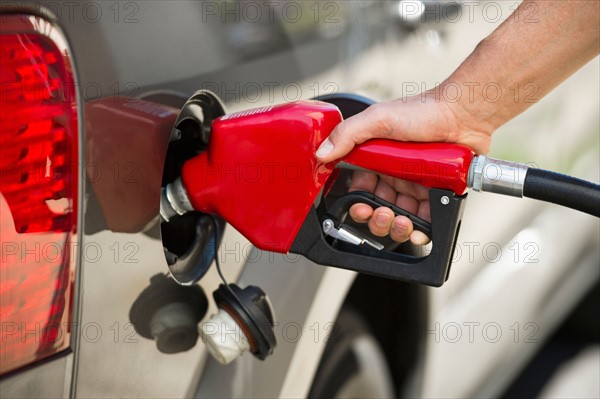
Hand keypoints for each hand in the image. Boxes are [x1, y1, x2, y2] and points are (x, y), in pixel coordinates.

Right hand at [316, 93, 491, 243]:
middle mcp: (396, 173)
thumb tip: (322, 153)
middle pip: (379, 207)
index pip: (361, 188)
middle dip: (376, 219)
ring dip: (396, 227)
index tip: (359, 207)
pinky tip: (418, 230)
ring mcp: (417, 184)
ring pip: (401, 217)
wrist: (464, 113)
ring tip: (401, 221)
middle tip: (381, 214)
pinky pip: (427, 218)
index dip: (357, 202)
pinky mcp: (438, 192)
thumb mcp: (378, 118)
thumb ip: (347, 134)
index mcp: (378, 159)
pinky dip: (421, 230)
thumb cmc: (425, 110)